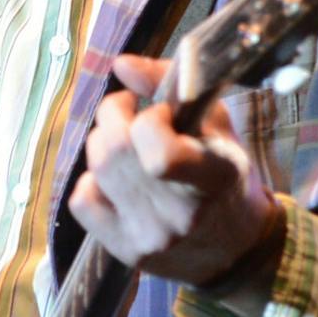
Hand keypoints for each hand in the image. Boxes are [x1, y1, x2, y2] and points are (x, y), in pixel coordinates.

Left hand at [68, 54, 280, 312]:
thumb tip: (121, 64)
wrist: (235, 249)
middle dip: (114, 115)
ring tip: (126, 144)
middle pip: (115, 150)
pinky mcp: (125, 252)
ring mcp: (150, 238)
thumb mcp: (217, 125)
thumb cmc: (226, 177)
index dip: (150, 118)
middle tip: (131, 114)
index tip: (162, 112)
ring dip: (103, 143)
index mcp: (214, 178)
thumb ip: (172, 85)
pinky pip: (81, 200)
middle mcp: (180, 215)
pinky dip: (92, 180)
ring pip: (95, 169)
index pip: (158, 152)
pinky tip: (116, 180)